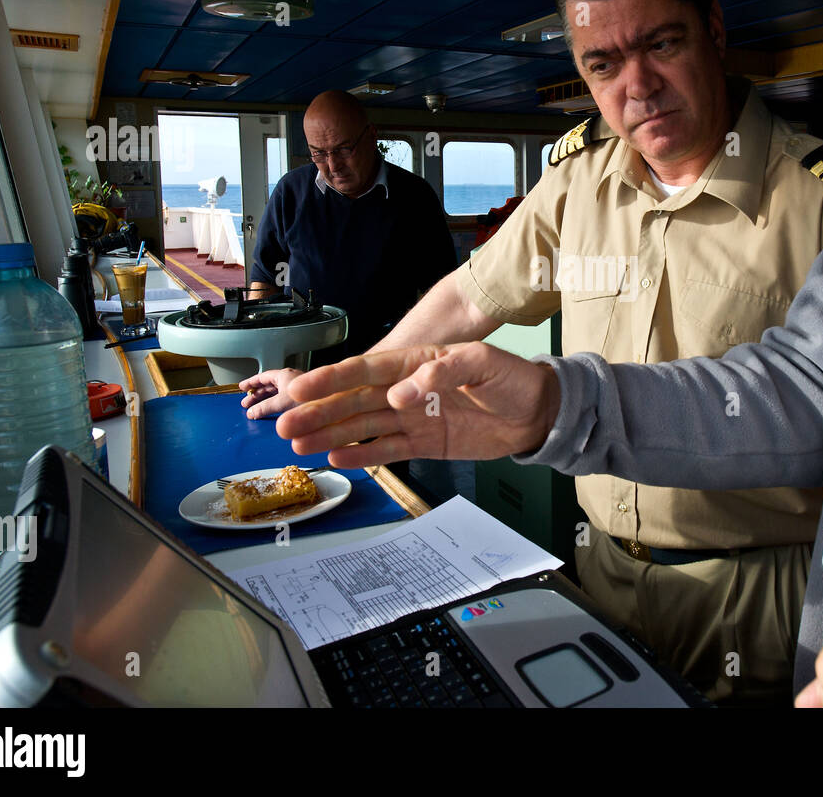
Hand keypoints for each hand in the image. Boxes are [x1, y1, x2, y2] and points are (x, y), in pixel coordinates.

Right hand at [239, 367, 303, 418]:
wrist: (330, 406)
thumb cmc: (309, 399)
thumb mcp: (280, 403)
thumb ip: (263, 407)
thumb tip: (251, 412)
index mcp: (284, 375)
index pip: (263, 377)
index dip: (251, 382)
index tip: (242, 387)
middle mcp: (291, 379)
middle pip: (269, 385)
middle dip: (256, 395)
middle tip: (246, 404)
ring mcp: (298, 389)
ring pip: (277, 393)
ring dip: (265, 401)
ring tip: (255, 410)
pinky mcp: (303, 398)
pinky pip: (283, 399)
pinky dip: (275, 405)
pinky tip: (272, 413)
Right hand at [274, 342, 561, 467]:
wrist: (538, 412)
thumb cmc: (513, 378)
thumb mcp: (484, 363)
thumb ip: (444, 372)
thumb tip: (402, 393)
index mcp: (416, 363)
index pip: (367, 370)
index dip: (333, 379)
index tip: (302, 388)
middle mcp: (407, 390)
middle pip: (355, 401)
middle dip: (318, 412)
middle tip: (284, 425)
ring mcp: (413, 418)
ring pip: (363, 427)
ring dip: (330, 435)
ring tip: (297, 444)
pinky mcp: (425, 444)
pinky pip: (387, 449)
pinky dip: (362, 455)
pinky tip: (335, 458)